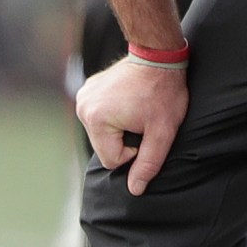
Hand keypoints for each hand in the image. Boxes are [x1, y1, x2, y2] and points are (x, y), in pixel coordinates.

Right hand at [77, 55, 190, 194]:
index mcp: (97, 120)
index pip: (112, 160)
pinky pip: (98, 118)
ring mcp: (83, 97)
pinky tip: (126, 102)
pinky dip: (112, 116)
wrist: (158, 56)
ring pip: (101, 134)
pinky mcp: (86, 91)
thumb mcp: (162, 132)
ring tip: (134, 108)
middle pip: (103, 147)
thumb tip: (135, 190)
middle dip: (124, 140)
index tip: (145, 130)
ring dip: (118, 129)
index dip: (133, 151)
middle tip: (142, 118)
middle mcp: (83, 108)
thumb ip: (148, 163)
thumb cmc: (163, 92)